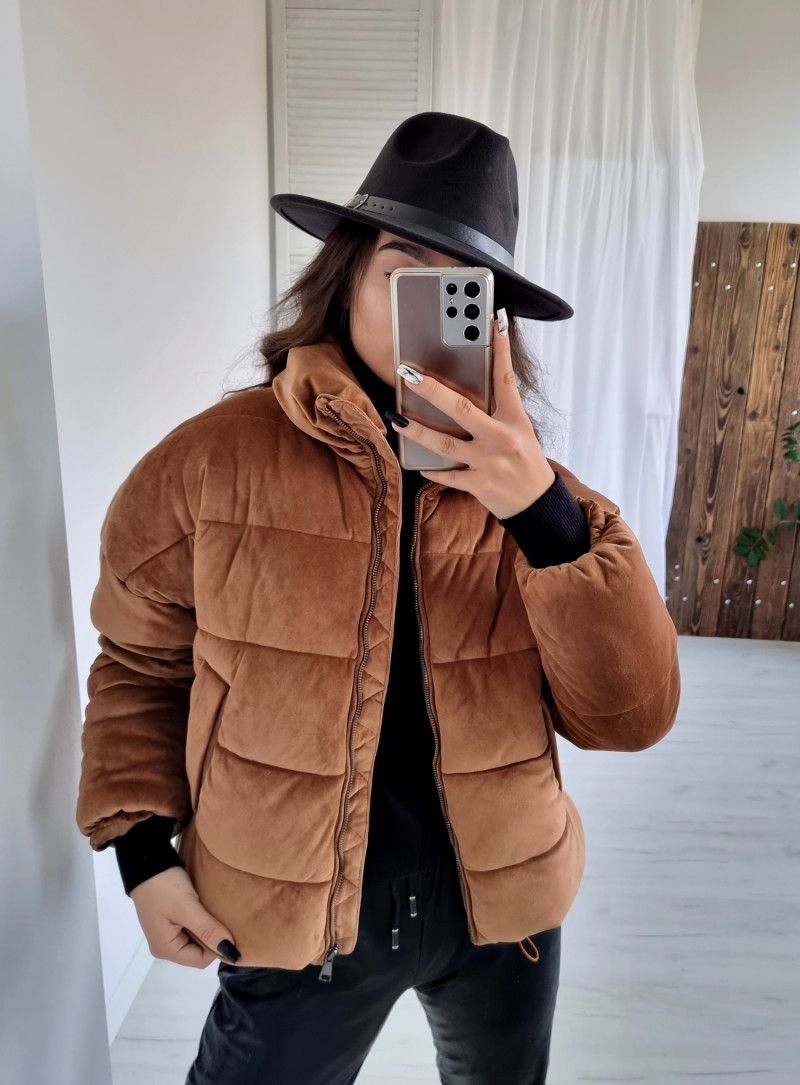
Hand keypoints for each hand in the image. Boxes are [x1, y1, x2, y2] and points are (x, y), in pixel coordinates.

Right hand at [130, 866, 239, 968]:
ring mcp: (166, 933)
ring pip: (196, 938)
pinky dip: (200, 919)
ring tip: (216, 911)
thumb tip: (231, 953)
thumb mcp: (187, 908)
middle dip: (212, 936)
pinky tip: (206, 907)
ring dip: (207, 926)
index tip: (230, 928)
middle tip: (223, 917)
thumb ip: (208, 930)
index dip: (218, 947)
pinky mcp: (169, 920)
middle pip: (198, 951)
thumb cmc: (164, 886)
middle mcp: (164, 946)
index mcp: (166, 949)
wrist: (146, 862)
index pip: (201, 960)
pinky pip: (190, 927)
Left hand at [390, 310, 555, 519]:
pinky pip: (448, 476)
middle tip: (409, 376)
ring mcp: (488, 463)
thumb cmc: (527, 463)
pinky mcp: (479, 484)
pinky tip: (418, 464)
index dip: (501, 350)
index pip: (506, 379)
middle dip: (433, 391)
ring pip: (445, 444)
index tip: (495, 323)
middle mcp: (501, 438)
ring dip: (418, 432)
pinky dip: (432, 471)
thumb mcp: (521, 431)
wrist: (537, 503)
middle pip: (462, 410)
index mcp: (515, 420)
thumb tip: (469, 391)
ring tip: (397, 420)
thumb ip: (498, 412)